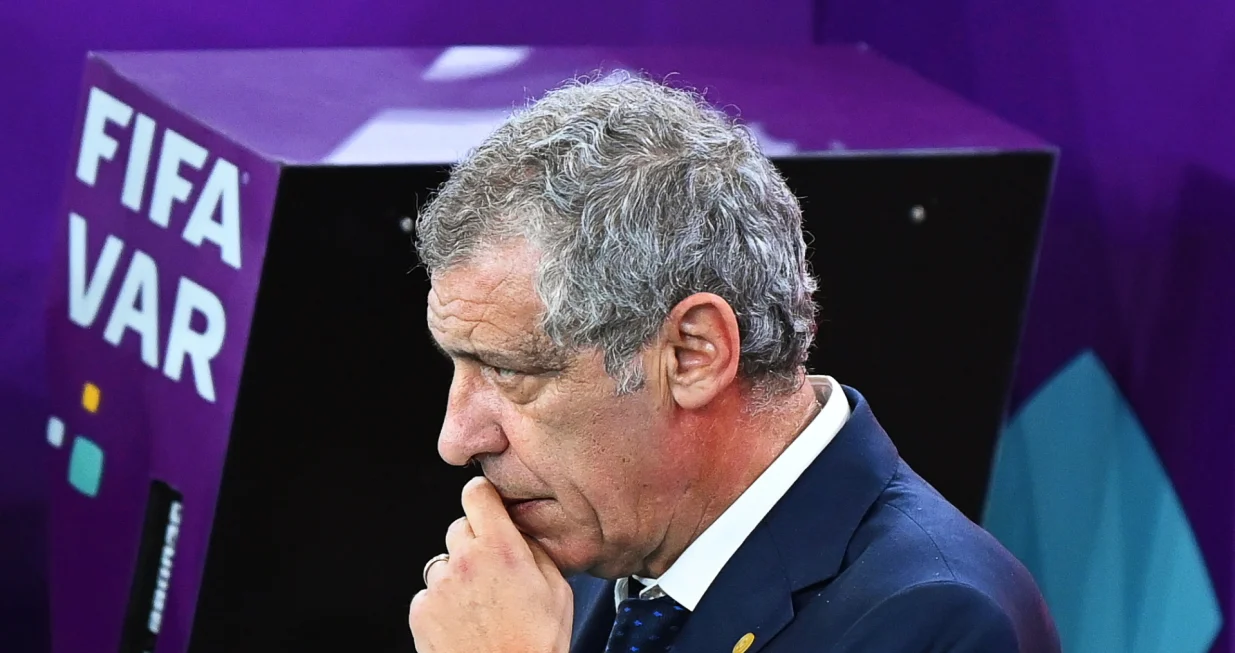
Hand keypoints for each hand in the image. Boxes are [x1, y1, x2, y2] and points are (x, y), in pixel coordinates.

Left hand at [409, 476, 573, 652]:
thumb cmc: (536, 645)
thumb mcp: (557, 589)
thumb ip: (534, 550)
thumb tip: (519, 534)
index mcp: (500, 548)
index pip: (477, 493)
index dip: (483, 498)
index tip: (487, 506)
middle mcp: (464, 561)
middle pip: (459, 528)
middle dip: (474, 544)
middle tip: (493, 575)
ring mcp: (439, 586)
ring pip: (444, 563)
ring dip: (458, 576)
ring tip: (481, 608)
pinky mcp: (421, 611)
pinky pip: (429, 594)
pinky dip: (443, 604)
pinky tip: (465, 624)